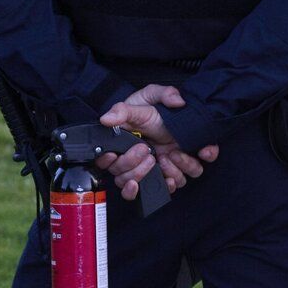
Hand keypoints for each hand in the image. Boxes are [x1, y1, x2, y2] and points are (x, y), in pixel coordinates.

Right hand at [98, 85, 220, 199]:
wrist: (183, 115)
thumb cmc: (160, 107)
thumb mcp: (146, 98)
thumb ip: (125, 108)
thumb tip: (106, 118)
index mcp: (120, 144)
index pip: (104, 161)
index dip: (107, 161)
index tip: (113, 154)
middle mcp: (132, 160)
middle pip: (122, 177)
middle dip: (133, 166)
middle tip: (146, 150)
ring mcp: (149, 169)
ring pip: (141, 186)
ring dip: (152, 174)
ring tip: (165, 156)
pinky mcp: (167, 173)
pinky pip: (164, 189)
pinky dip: (167, 186)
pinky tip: (170, 178)